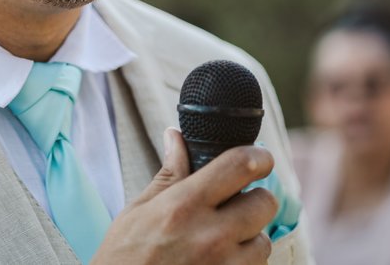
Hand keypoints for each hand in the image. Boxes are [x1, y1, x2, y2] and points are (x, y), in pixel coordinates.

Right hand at [91, 128, 277, 263]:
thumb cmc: (124, 257)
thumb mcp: (139, 210)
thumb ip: (169, 174)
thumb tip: (176, 137)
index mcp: (184, 206)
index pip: (240, 165)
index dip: (258, 156)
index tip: (260, 158)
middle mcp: (210, 236)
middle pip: (264, 202)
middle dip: (253, 198)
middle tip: (234, 204)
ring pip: (264, 241)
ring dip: (249, 237)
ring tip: (221, 241)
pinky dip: (243, 263)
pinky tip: (218, 261)